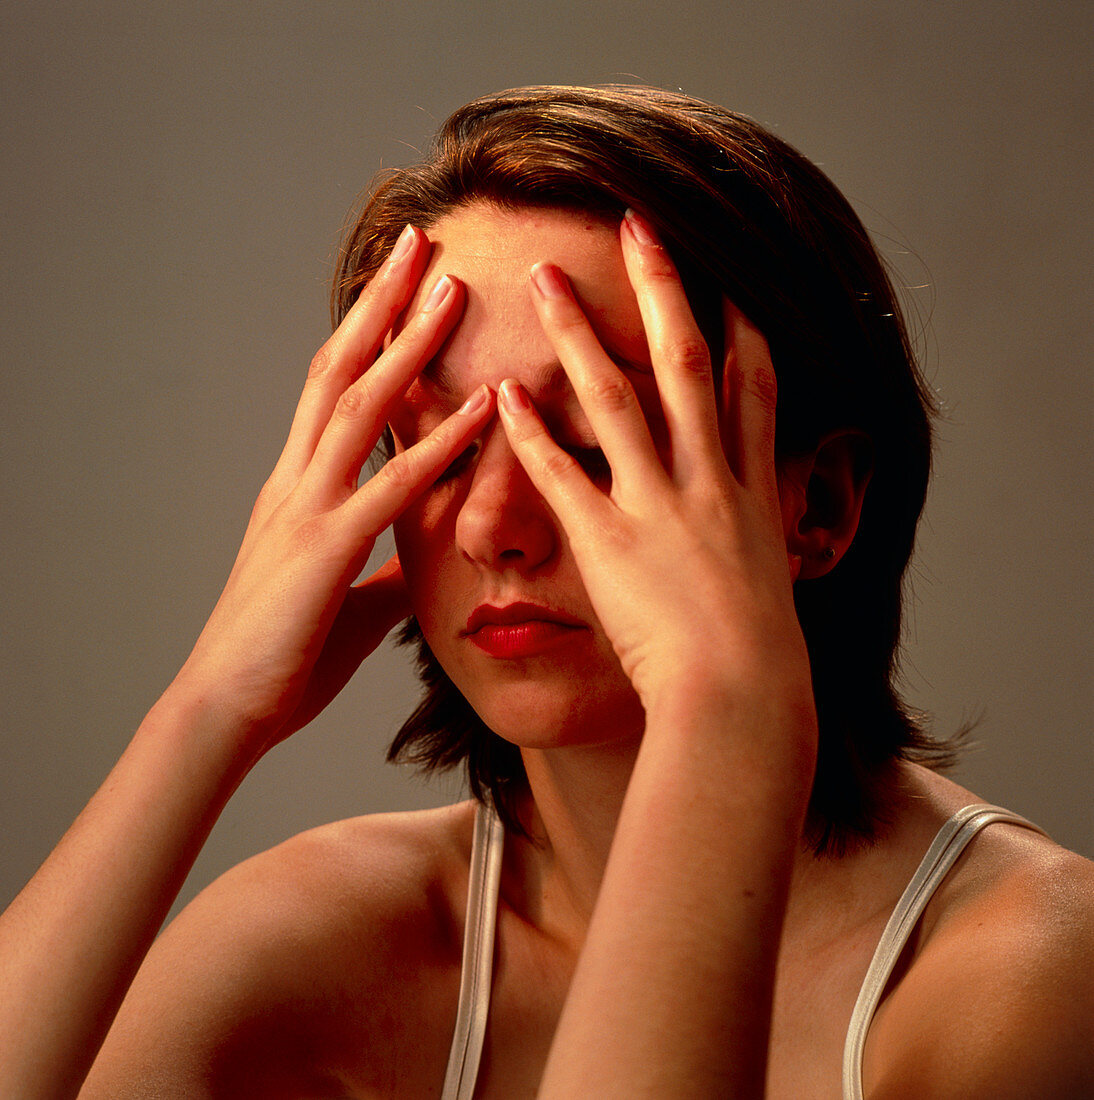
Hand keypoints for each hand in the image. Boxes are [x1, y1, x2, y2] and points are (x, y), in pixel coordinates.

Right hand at [169, 227, 493, 752]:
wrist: (225, 709)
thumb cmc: (281, 656)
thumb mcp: (343, 598)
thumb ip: (379, 569)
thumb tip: (413, 561)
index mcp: (298, 489)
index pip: (332, 390)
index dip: (365, 332)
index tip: (401, 285)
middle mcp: (297, 482)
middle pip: (340, 369)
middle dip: (382, 302)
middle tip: (423, 243)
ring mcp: (307, 510)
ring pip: (358, 404)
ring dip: (408, 343)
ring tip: (452, 287)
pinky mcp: (326, 550)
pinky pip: (391, 485)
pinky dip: (438, 442)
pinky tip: (479, 407)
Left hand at [496, 211, 812, 723]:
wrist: (746, 703)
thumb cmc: (762, 665)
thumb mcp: (772, 592)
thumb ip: (755, 553)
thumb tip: (754, 544)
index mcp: (751, 494)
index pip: (756, 394)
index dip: (747, 333)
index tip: (731, 285)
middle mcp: (710, 483)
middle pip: (689, 367)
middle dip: (664, 292)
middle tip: (637, 226)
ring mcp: (660, 508)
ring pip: (618, 401)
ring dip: (578, 336)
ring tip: (540, 280)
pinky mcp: (611, 543)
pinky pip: (564, 478)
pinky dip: (532, 435)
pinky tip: (500, 394)